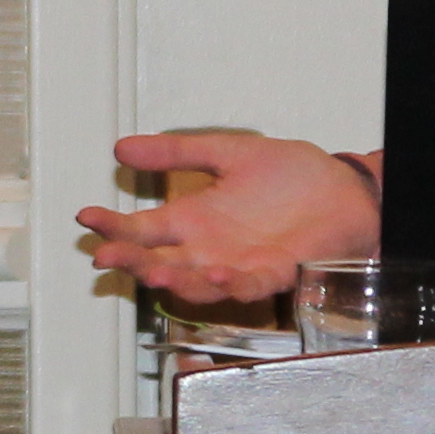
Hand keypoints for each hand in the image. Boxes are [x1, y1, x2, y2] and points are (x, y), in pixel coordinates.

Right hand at [70, 129, 382, 305]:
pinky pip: (248, 285)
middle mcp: (210, 247)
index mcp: (196, 219)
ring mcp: (240, 263)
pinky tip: (214, 273)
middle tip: (104, 254)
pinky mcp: (275, 272)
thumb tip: (123, 147)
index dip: (113, 226)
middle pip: (158, 260)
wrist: (347, 190)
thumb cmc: (297, 176)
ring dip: (172, 279)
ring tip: (149, 270)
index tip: (87, 216)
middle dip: (130, 260)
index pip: (143, 229)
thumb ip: (178, 153)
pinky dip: (230, 283)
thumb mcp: (230, 152)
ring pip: (194, 282)